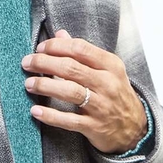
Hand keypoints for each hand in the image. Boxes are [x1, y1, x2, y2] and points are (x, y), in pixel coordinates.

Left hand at [22, 29, 147, 153]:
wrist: (135, 128)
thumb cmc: (116, 94)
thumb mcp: (106, 70)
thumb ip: (83, 52)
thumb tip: (60, 34)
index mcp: (111, 65)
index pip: (80, 48)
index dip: (57, 46)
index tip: (40, 48)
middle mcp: (108, 84)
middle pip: (71, 68)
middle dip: (44, 63)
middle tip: (27, 63)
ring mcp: (102, 106)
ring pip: (70, 92)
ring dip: (45, 86)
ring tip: (28, 84)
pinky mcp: (95, 127)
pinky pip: (69, 121)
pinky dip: (50, 116)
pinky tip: (35, 111)